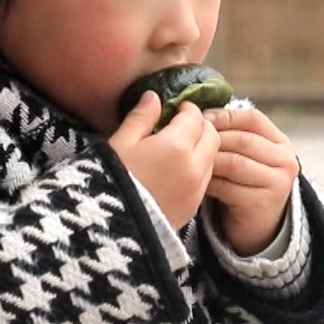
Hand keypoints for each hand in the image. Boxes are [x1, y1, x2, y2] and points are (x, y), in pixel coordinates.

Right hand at [109, 92, 219, 227]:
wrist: (112, 227)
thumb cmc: (111, 180)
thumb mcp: (121, 143)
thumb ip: (141, 117)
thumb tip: (153, 97)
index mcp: (177, 145)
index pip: (195, 117)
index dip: (187, 109)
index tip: (177, 108)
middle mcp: (194, 166)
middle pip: (212, 137)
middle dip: (201, 126)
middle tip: (183, 124)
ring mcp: (197, 189)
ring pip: (212, 158)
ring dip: (202, 148)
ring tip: (180, 147)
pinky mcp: (193, 207)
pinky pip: (205, 179)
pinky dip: (198, 168)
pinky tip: (178, 169)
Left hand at [205, 108, 298, 256]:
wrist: (258, 224)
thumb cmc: (244, 182)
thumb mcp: (245, 155)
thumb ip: (231, 134)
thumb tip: (198, 113)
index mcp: (281, 142)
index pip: (254, 119)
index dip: (226, 116)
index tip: (202, 117)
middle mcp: (286, 160)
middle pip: (243, 140)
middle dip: (214, 139)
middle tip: (189, 140)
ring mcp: (278, 183)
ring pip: (234, 163)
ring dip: (209, 161)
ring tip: (191, 161)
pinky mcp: (263, 203)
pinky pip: (228, 187)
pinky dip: (209, 183)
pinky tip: (198, 182)